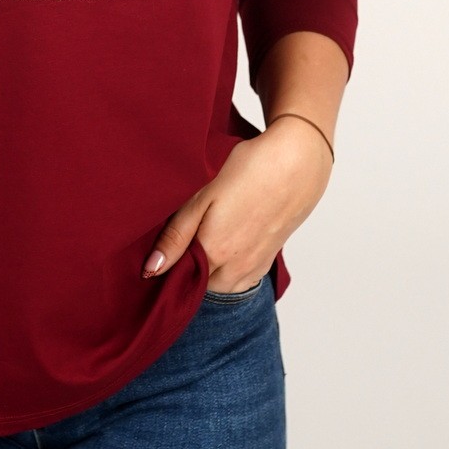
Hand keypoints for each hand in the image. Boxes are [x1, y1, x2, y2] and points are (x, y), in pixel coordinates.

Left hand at [141, 115, 333, 287]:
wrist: (297, 163)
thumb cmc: (249, 171)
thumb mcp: (203, 197)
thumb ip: (176, 236)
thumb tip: (151, 269)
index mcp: (214, 252)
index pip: (180, 278)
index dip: (168, 265)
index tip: (164, 246)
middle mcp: (236, 267)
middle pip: (200, 285)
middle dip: (188, 271)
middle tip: (183, 239)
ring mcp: (255, 266)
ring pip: (222, 286)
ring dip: (210, 273)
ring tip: (205, 240)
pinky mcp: (269, 259)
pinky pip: (242, 280)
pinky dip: (230, 271)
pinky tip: (228, 244)